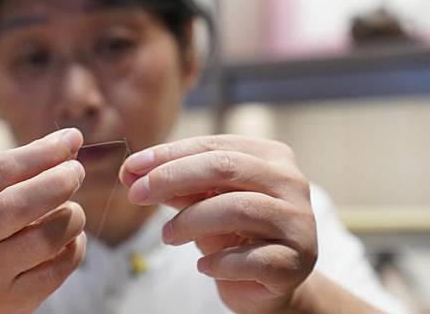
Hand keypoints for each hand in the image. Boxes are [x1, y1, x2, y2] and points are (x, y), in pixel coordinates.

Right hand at [0, 128, 86, 313]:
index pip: (5, 169)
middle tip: (77, 171)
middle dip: (58, 183)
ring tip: (70, 212)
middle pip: (18, 206)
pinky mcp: (15, 297)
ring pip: (47, 239)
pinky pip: (61, 266)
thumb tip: (71, 139)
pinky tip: (69, 239)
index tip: (73, 139)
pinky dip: (75, 245)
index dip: (44, 152)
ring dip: (71, 217)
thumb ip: (32, 162)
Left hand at [119, 135, 316, 313]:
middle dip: (172, 177)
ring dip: (190, 221)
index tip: (130, 168)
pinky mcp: (295, 262)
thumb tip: (131, 172)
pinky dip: (218, 262)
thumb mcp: (203, 203)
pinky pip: (249, 257)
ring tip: (168, 236)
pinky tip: (204, 266)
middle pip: (224, 167)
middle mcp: (291, 182)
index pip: (213, 145)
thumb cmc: (236, 234)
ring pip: (236, 208)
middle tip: (137, 194)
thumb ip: (176, 186)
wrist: (272, 283)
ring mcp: (298, 222)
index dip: (168, 155)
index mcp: (271, 157)